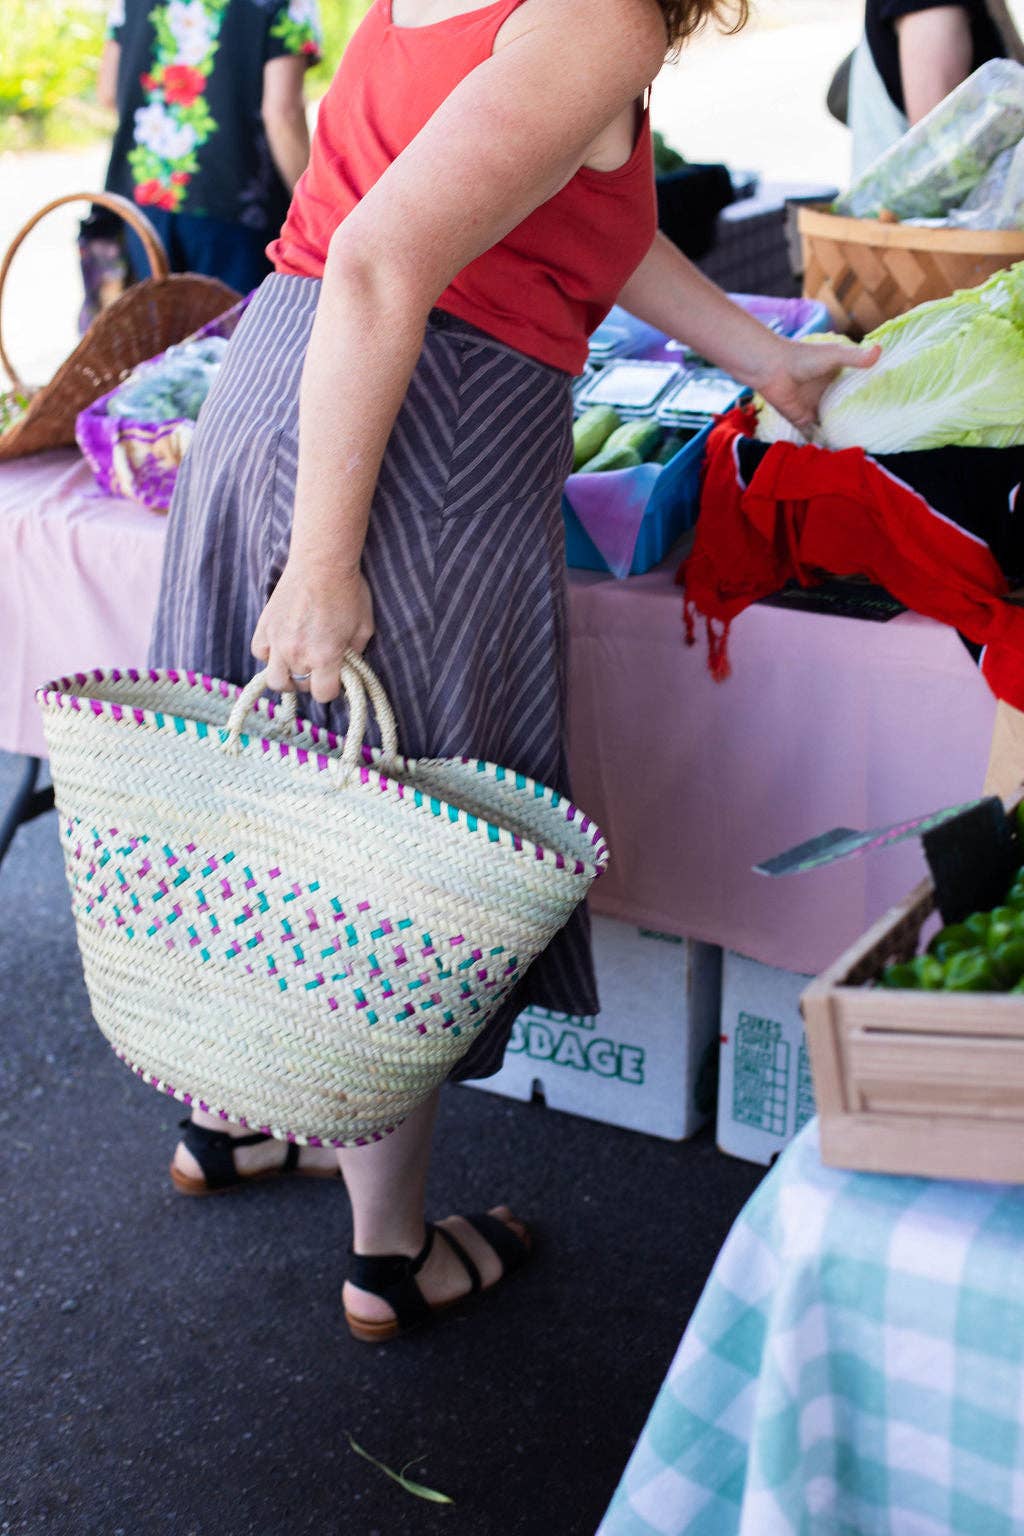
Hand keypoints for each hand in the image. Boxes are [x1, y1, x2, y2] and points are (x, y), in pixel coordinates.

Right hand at [251, 560, 374, 703]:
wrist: (322, 562)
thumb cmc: (348, 591)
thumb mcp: (364, 628)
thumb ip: (355, 654)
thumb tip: (346, 667)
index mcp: (324, 657)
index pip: (323, 695)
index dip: (332, 689)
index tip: (335, 678)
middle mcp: (297, 654)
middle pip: (299, 687)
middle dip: (311, 681)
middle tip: (318, 667)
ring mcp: (277, 640)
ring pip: (274, 679)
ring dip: (287, 675)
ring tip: (297, 663)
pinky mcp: (265, 625)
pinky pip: (260, 652)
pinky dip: (269, 654)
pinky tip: (282, 645)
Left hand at [754, 336, 880, 436]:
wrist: (772, 369)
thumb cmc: (804, 357)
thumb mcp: (835, 355)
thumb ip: (855, 357)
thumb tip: (880, 351)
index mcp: (840, 379)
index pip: (860, 390)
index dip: (873, 398)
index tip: (892, 408)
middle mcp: (830, 395)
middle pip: (848, 410)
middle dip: (861, 420)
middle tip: (882, 433)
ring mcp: (817, 409)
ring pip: (834, 424)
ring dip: (843, 434)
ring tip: (865, 448)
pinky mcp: (804, 421)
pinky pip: (815, 435)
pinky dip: (823, 443)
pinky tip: (838, 455)